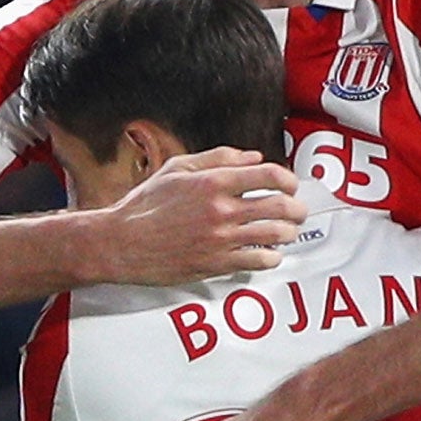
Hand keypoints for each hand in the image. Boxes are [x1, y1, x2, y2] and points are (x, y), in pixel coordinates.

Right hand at [100, 148, 303, 285]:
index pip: (269, 175)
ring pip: (275, 234)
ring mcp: (221, 239)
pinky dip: (271, 257)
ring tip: (287, 232)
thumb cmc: (145, 206)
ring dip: (288, 232)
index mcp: (212, 182)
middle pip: (280, 206)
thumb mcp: (177, 169)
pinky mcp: (217, 263)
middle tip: (298, 211)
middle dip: (297, 208)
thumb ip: (217, 159)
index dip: (288, 179)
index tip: (290, 185)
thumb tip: (252, 157)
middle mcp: (221, 210)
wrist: (122, 243)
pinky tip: (269, 253)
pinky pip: (259, 261)